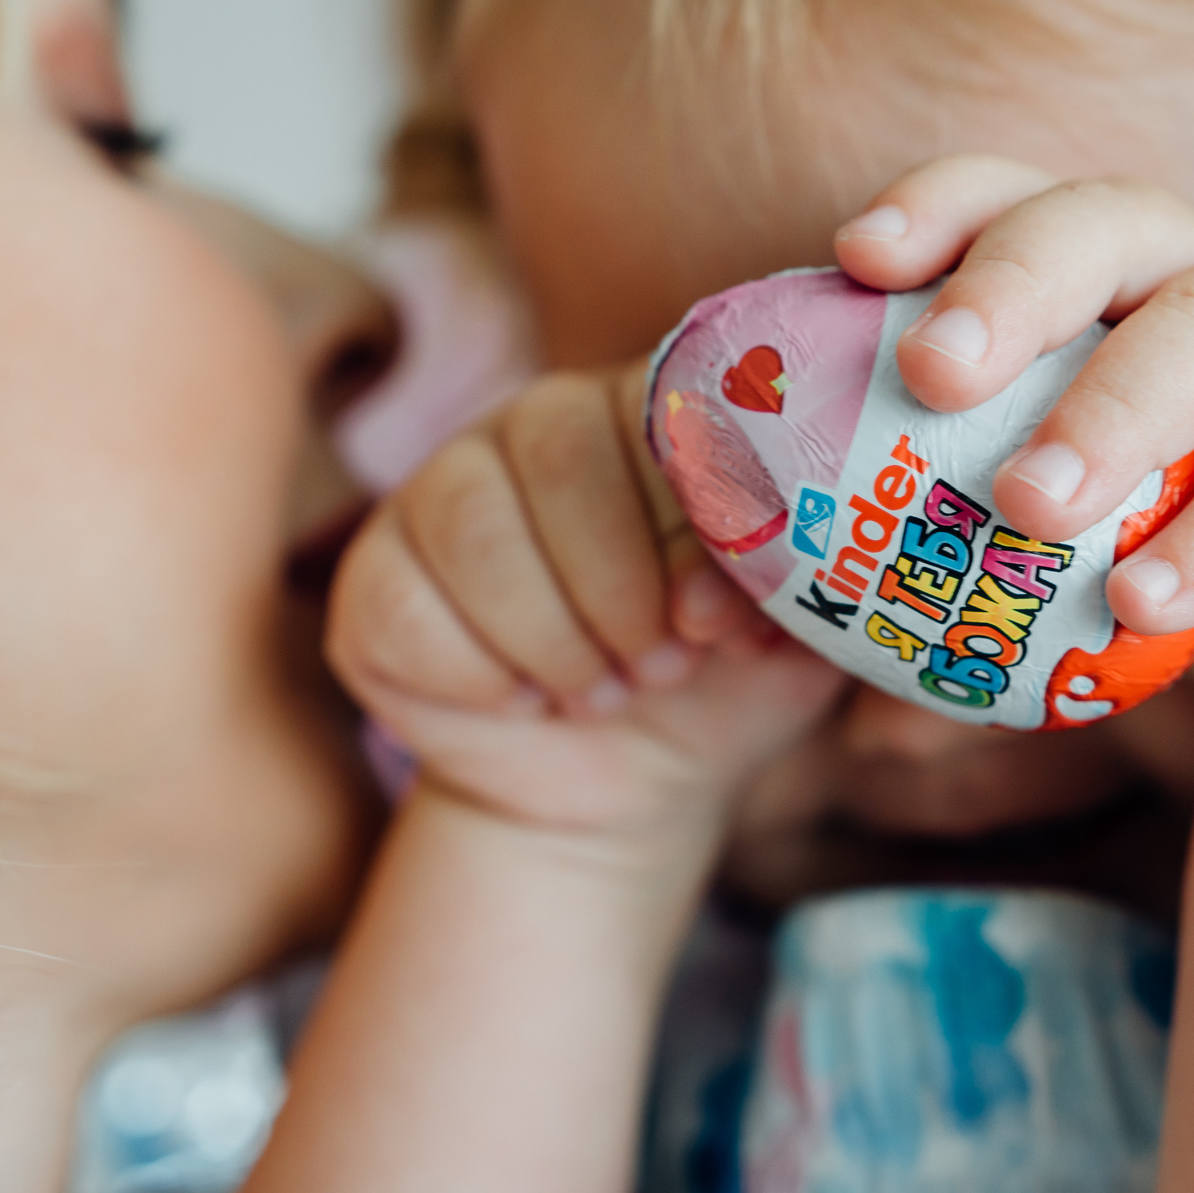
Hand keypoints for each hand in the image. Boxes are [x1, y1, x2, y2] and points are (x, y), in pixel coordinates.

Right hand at [327, 362, 846, 863]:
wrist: (635, 784)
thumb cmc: (727, 680)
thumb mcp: (798, 632)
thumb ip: (816, 573)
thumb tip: (780, 562)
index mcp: (653, 408)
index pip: (657, 416)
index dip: (685, 528)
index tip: (714, 627)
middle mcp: (541, 422)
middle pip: (554, 455)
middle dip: (615, 587)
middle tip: (661, 669)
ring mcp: (444, 487)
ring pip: (472, 526)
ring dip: (551, 637)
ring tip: (603, 692)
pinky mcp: (378, 573)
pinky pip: (403, 604)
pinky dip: (476, 677)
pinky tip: (524, 703)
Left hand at [834, 156, 1193, 684]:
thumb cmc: (1145, 549)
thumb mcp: (1017, 547)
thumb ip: (893, 572)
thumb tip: (725, 626)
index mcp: (1103, 273)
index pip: (1011, 194)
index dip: (938, 205)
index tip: (853, 259)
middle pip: (1108, 223)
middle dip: (1013, 282)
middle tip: (929, 372)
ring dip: (1114, 407)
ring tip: (1029, 504)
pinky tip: (1144, 599)